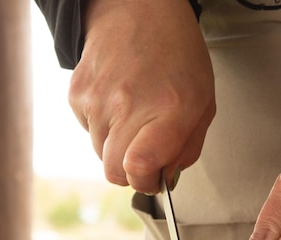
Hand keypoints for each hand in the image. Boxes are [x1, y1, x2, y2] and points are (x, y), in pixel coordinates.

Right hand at [68, 0, 214, 192]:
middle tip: (148, 153)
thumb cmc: (177, 55)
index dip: (145, 182)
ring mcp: (97, 100)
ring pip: (101, 154)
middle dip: (132, 172)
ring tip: (136, 116)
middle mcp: (128, 106)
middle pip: (114, 171)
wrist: (138, 9)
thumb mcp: (203, 104)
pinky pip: (89, 132)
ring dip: (119, 147)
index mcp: (169, 110)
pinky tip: (119, 102)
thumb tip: (165, 179)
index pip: (138, 167)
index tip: (154, 176)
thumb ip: (187, 149)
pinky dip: (104, 127)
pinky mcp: (77, 94)